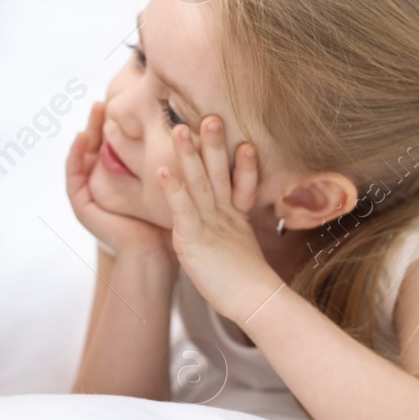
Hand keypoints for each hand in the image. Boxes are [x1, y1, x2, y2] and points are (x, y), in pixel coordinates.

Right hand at [66, 102, 172, 258]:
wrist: (154, 252)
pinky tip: (80, 138)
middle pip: (95, 147)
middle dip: (97, 123)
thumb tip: (182, 127)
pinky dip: (74, 155)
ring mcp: (89, 196)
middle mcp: (101, 186)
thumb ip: (163, 159)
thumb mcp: (164, 182)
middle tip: (102, 101)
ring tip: (93, 112)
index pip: (112, 146)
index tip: (120, 103)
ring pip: (82, 157)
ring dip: (85, 132)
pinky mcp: (81, 205)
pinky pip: (72, 175)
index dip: (113, 124)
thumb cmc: (165, 220)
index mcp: (118, 180)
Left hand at [155, 115, 277, 320]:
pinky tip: (163, 171)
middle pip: (220, 173)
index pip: (239, 182)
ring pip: (200, 183)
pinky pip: (183, 209)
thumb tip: (234, 233)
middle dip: (214, 144)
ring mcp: (211, 225)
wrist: (255, 303)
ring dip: (190, 155)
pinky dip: (173, 189)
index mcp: (235, 218)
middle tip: (209, 116)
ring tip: (181, 129)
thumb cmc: (246, 286)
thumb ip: (235, 236)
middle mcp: (225, 216)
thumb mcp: (240, 252)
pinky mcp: (195, 239)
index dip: (241, 161)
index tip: (243, 141)